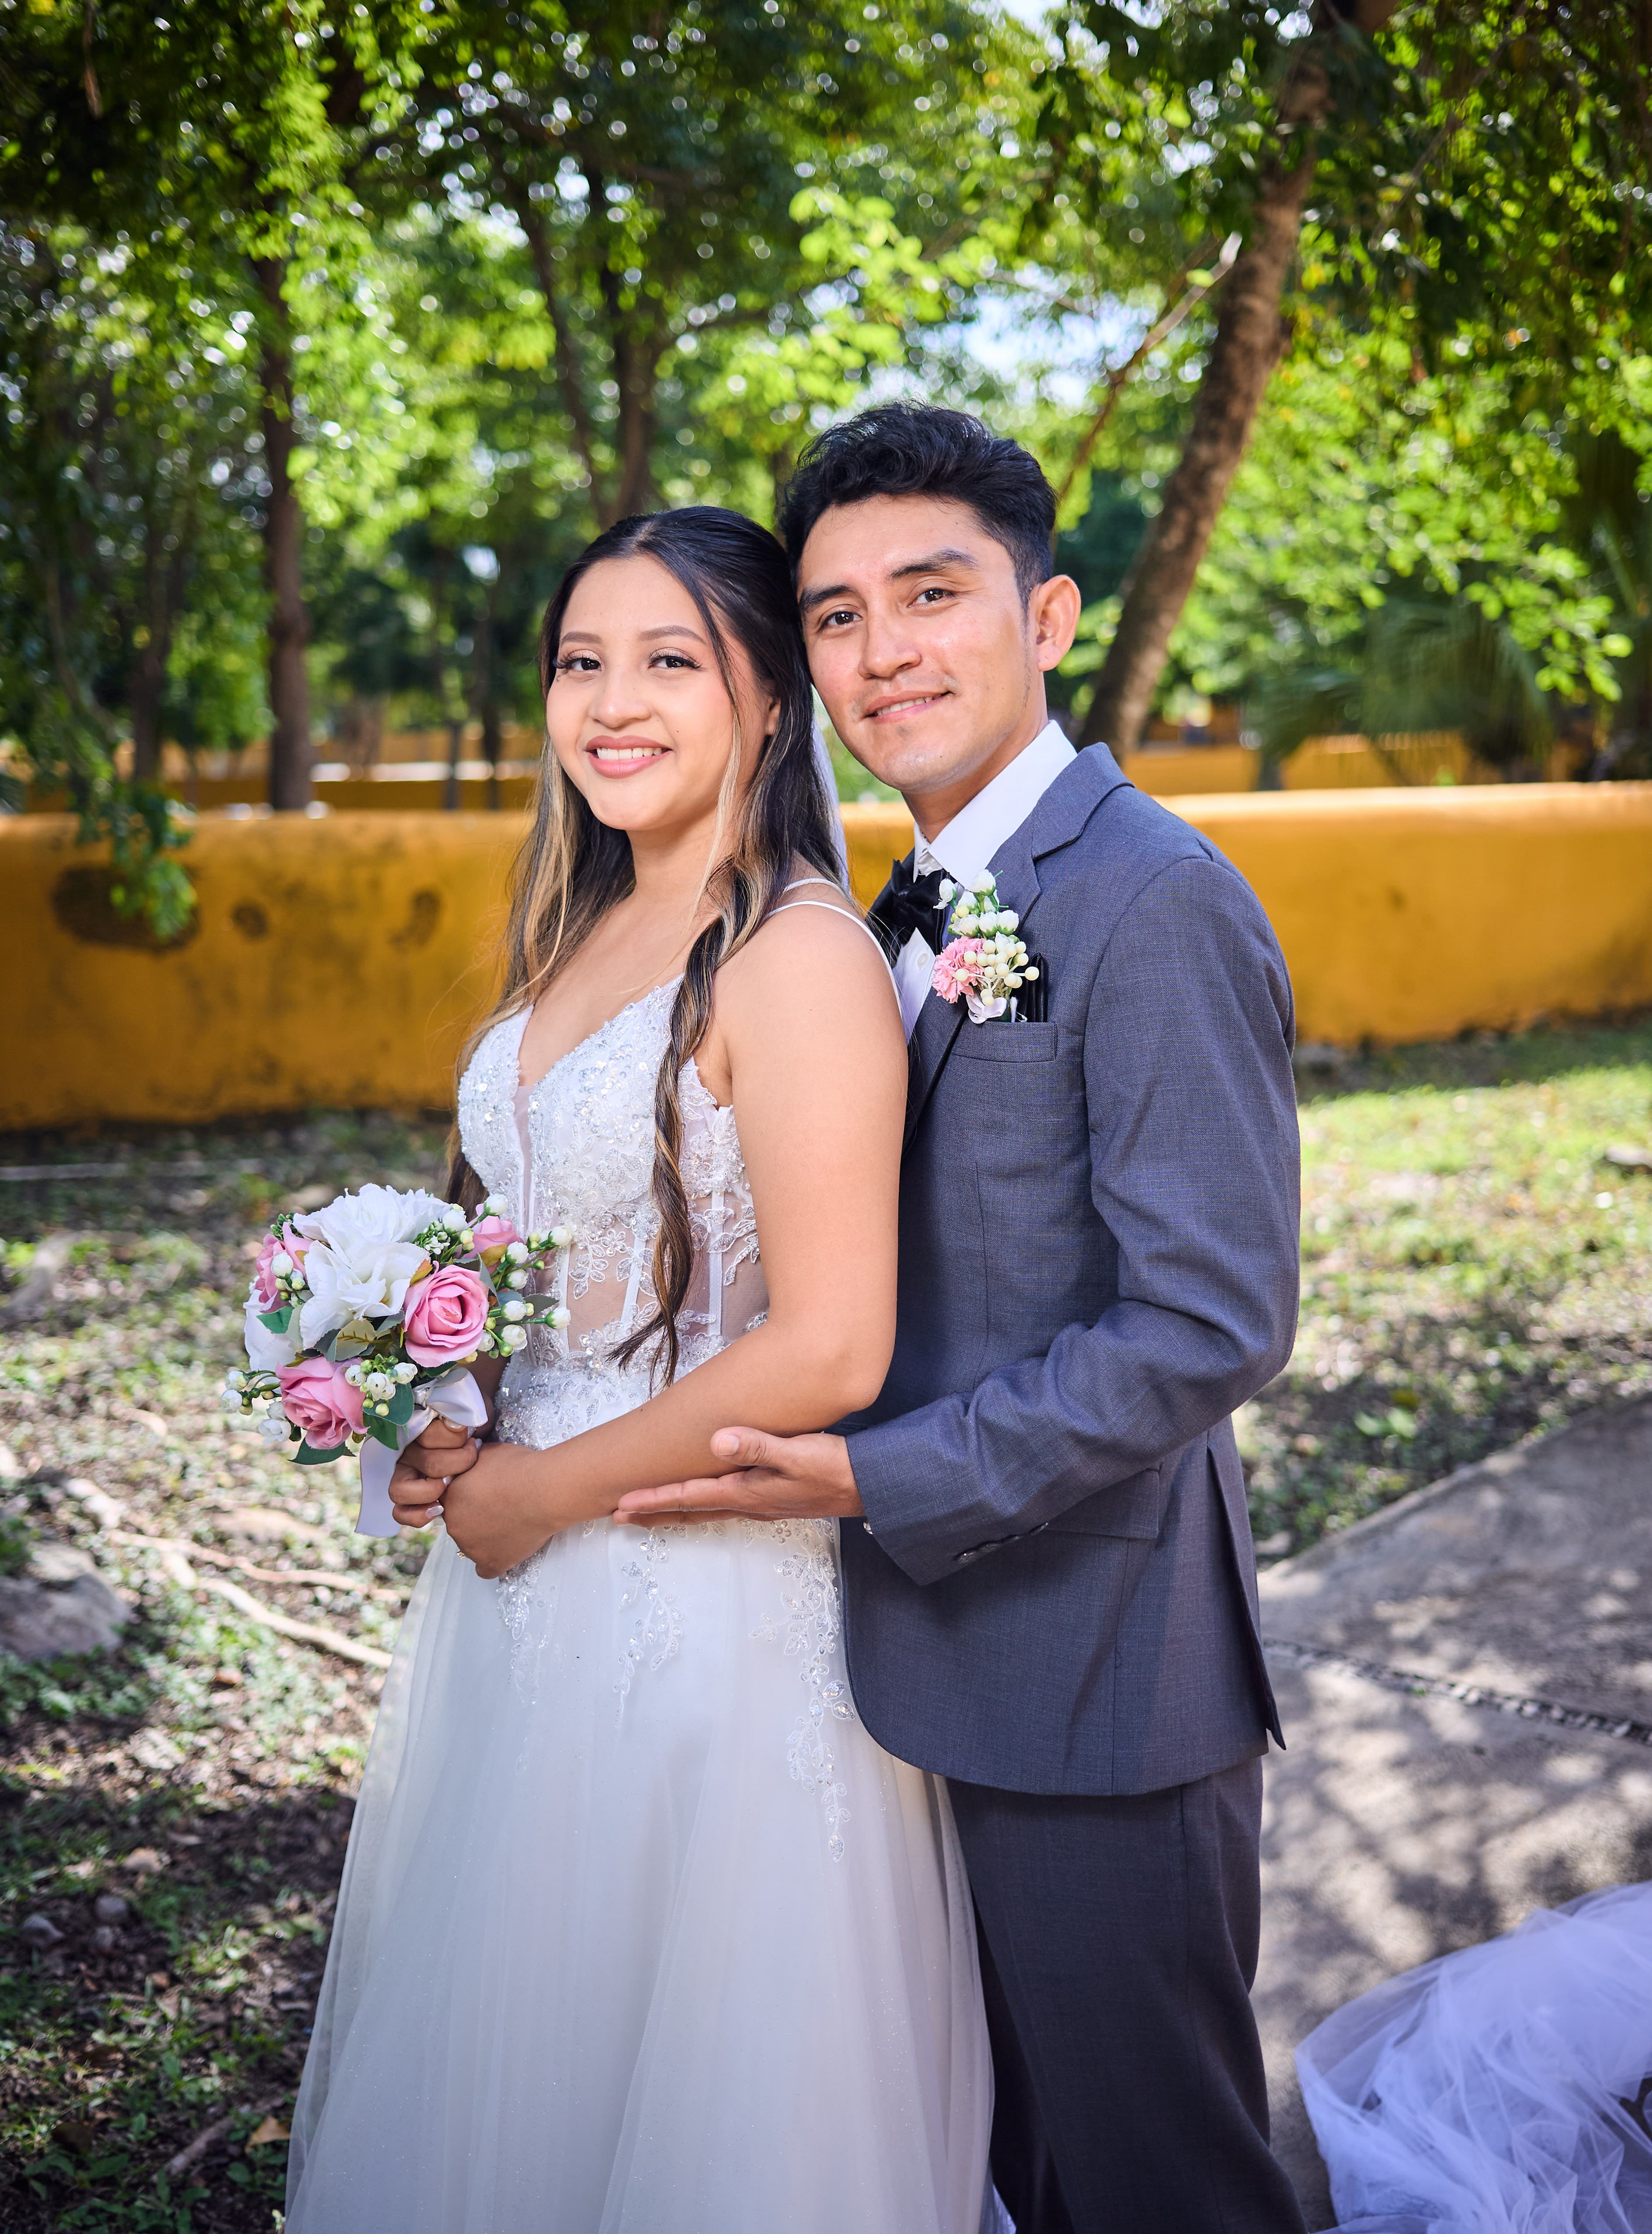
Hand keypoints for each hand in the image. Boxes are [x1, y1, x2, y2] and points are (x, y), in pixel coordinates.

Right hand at [389, 1415, 480, 1529]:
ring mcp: (403, 1477)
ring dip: (431, 1490)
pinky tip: (439, 1508)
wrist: (476, 1447)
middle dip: (458, 1463)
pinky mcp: (407, 1499)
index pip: (431, 1435)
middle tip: (473, 1458)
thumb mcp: (473, 1414)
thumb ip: (465, 1413)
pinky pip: (400, 1513)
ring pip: (399, 1491)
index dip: (457, 1439)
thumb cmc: (474, 1431)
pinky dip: (418, 1515)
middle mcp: (407, 1453)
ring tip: (450, 1485)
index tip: (473, 1440)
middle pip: (429, 1464)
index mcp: (419, 1429)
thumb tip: (456, 1424)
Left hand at [437, 1441, 561, 1578]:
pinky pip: (485, 1570)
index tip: (486, 1491)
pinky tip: (504, 1550)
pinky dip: (493, 1561)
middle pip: (460, 1522)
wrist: (544, 1491)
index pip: (451, 1499)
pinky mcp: (492, 1562)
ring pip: (472, 1544)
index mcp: (450, 1497)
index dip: (469, 1494)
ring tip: (511, 1522)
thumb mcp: (486, 1453)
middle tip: (500, 1505)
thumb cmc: (520, 1468)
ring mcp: (472, 1547)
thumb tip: (468, 1460)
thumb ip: (469, 1463)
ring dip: (485, 1536)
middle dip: (476, 1514)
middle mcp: (454, 1525)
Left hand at [611, 1428, 864, 1525]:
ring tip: (647, 1510)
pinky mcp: (771, 1497)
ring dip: (673, 1510)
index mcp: (748, 1492)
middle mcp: (749, 1503)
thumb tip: (716, 1440)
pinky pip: (723, 1504)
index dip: (654, 1498)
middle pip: (690, 1510)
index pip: (691, 1496)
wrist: (871, 1488)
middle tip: (618, 1514)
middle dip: (653, 1511)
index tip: (621, 1503)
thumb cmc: (837, 1468)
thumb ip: (758, 1446)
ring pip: (705, 1510)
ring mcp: (760, 1503)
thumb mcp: (799, 1453)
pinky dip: (700, 1504)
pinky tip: (701, 1499)